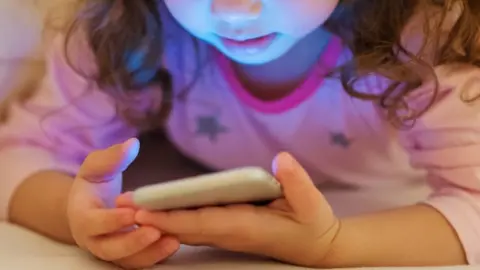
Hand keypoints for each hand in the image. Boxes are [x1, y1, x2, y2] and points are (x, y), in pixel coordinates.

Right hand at [67, 138, 179, 268]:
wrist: (89, 208)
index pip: (94, 223)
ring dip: (151, 253)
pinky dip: (158, 255)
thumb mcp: (96, 167)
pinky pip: (141, 261)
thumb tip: (131, 144)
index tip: (132, 212)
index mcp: (82, 217)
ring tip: (173, 240)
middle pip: (111, 249)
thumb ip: (111, 157)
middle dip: (133, 242)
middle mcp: (94, 240)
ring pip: (129, 260)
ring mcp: (112, 251)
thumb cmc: (93, 185)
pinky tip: (176, 242)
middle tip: (155, 231)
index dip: (112, 220)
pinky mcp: (128, 256)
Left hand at [132, 152, 340, 266]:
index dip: (170, 216)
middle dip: (153, 217)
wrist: (316, 246)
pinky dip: (175, 219)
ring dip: (160, 218)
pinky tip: (161, 211)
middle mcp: (229, 232)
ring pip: (186, 228)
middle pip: (184, 227)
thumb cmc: (313, 223)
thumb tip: (282, 160)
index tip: (142, 210)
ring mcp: (227, 233)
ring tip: (133, 206)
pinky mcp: (229, 229)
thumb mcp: (311, 202)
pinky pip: (196, 225)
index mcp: (244, 225)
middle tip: (121, 205)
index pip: (199, 221)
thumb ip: (297, 182)